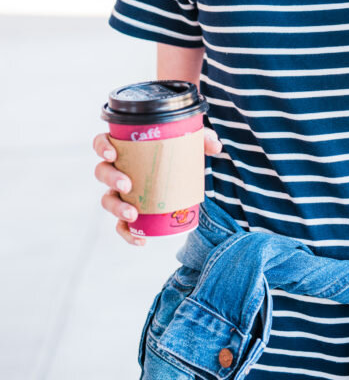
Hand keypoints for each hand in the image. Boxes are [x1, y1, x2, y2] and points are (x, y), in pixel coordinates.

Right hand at [92, 127, 222, 245]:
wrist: (182, 176)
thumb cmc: (177, 154)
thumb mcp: (189, 143)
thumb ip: (202, 139)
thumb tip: (215, 145)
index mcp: (126, 148)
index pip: (102, 143)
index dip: (102, 147)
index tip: (112, 153)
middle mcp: (118, 170)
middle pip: (102, 172)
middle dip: (111, 179)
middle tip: (128, 185)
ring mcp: (120, 193)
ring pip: (107, 200)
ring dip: (117, 208)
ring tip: (133, 214)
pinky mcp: (130, 212)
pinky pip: (121, 226)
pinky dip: (129, 234)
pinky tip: (142, 239)